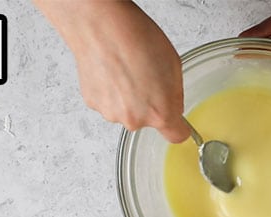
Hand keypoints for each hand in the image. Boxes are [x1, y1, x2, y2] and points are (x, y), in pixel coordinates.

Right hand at [34, 0, 189, 141]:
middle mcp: (135, 119)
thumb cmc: (135, 39)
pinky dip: (110, 91)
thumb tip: (173, 106)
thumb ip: (175, 95)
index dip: (177, 126)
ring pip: (127, 111)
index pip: (176, 136)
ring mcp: (111, 112)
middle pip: (148, 121)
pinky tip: (110, 71)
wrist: (99, 26)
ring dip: (127, 98)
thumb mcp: (173, 66)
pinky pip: (108, 102)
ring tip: (124, 71)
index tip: (176, 120)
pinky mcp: (93, 102)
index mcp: (160, 113)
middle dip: (149, 105)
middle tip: (144, 78)